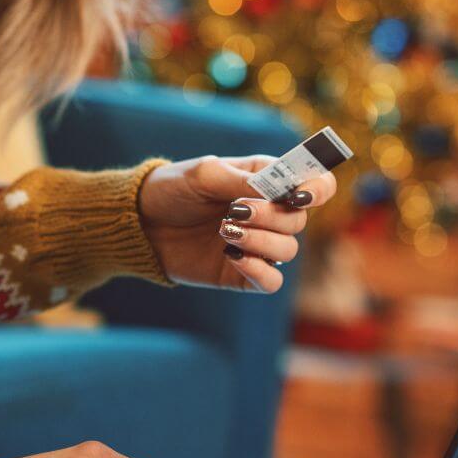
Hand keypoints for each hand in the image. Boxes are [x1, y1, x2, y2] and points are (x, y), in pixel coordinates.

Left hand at [138, 155, 336, 292]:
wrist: (141, 224)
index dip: (316, 188)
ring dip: (260, 240)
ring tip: (224, 231)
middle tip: (234, 211)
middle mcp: (269, 214)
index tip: (297, 194)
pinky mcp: (243, 273)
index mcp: (267, 182)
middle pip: (299, 220)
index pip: (314, 185)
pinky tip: (233, 257)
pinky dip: (259, 270)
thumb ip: (241, 180)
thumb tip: (273, 191)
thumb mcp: (204, 174)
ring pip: (288, 250)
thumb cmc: (173, 190)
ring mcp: (258, 245)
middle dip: (270, 216)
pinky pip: (272, 282)